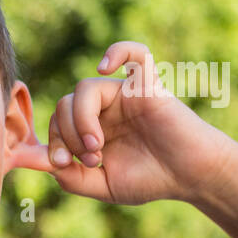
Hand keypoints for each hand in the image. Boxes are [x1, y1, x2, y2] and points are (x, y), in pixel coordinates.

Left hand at [7, 41, 237, 205]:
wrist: (192, 177)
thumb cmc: (151, 180)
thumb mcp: (102, 186)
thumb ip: (71, 178)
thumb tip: (45, 161)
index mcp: (91, 126)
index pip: (57, 121)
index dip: (53, 142)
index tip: (65, 165)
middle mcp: (105, 107)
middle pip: (65, 104)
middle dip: (67, 135)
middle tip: (92, 159)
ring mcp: (125, 94)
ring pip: (84, 88)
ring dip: (81, 120)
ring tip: (96, 146)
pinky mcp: (148, 86)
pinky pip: (135, 54)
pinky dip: (117, 51)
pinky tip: (103, 65)